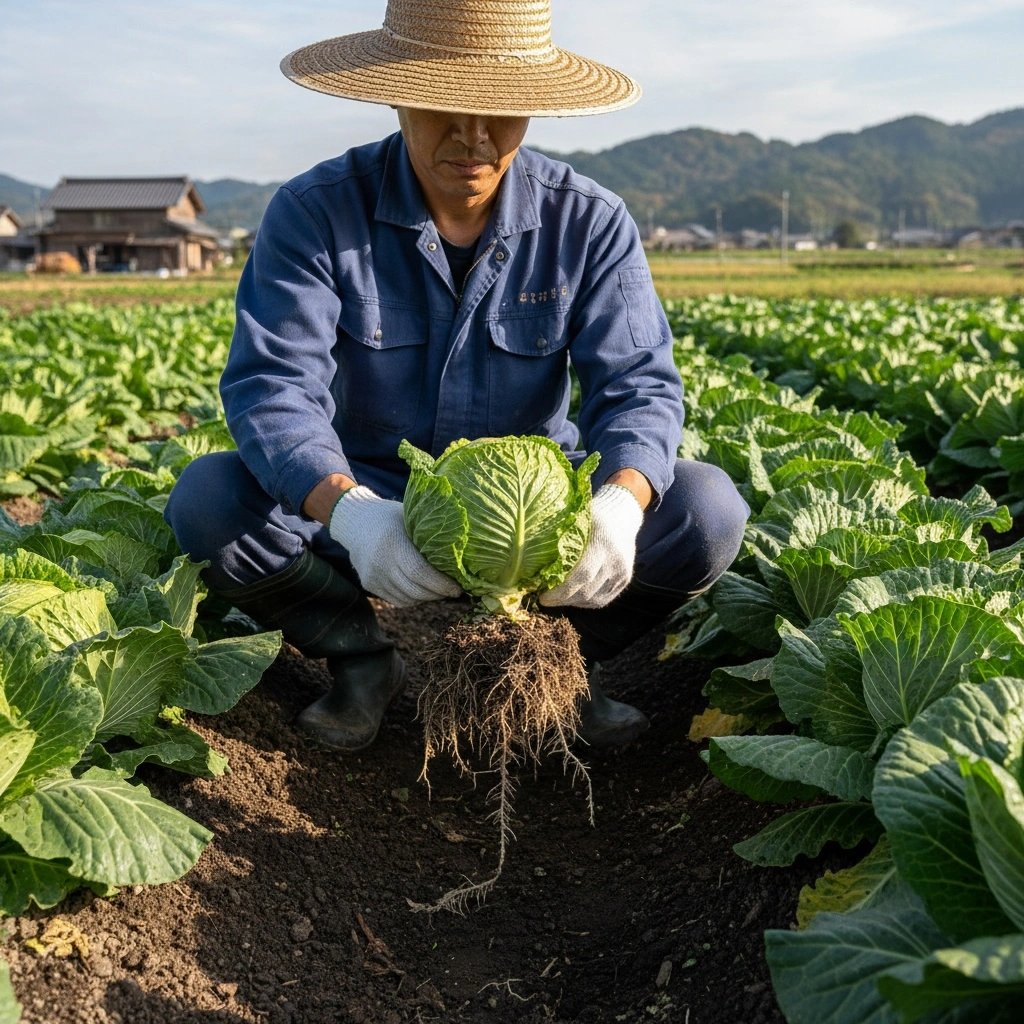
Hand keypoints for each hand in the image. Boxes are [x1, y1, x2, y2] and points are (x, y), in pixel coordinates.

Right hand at [328, 487, 461, 606]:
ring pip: (408, 599)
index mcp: (393, 543)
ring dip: (427, 598)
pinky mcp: (369, 584)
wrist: (355, 521)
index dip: (441, 584)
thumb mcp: (410, 516)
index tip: (458, 588)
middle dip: (438, 594)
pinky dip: (413, 598)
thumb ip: (431, 533)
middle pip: (415, 590)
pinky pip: (397, 600)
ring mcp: (373, 576)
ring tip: (439, 590)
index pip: (420, 573)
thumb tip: (465, 548)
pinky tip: (422, 590)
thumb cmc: (391, 516)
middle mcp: (380, 562)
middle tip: (453, 591)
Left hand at [539, 484, 643, 608]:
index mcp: (602, 543)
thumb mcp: (575, 521)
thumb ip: (557, 541)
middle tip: (544, 599)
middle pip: (586, 592)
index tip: (541, 597)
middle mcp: (615, 561)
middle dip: (562, 599)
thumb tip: (526, 560)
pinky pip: (602, 600)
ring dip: (572, 603)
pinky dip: (585, 602)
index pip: (581, 576)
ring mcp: (622, 572)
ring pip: (594, 599)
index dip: (560, 591)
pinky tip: (572, 597)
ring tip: (557, 598)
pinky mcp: (625, 580)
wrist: (621, 515)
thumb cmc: (591, 515)